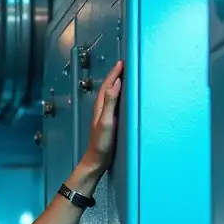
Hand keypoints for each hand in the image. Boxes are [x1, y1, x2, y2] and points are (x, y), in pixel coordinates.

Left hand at [82, 60, 122, 177]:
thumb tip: (116, 83)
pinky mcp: (110, 122)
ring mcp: (106, 115)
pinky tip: (126, 99)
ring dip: (118, 85)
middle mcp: (102, 109)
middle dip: (116, 75)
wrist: (96, 161)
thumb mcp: (106, 122)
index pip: (108, 84)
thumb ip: (110, 102)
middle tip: (126, 65)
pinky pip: (116, 104)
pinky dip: (121, 97)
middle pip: (109, 87)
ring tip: (126, 77)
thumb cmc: (100, 144)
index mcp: (100, 106)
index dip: (114, 72)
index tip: (122, 62)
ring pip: (112, 95)